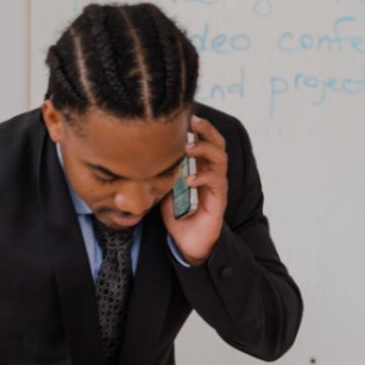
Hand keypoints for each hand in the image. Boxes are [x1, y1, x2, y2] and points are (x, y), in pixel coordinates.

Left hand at [160, 115, 227, 265]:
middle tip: (192, 120)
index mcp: (201, 171)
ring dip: (204, 150)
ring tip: (188, 148)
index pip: (204, 142)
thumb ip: (161, 180)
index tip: (183, 117)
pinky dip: (203, 177)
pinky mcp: (218, 201)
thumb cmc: (180, 222)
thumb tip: (144, 167)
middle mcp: (212, 175)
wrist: (189, 247)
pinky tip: (190, 179)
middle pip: (217, 143)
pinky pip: (216, 182)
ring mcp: (217, 187)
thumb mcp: (164, 196)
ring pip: (220, 159)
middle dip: (206, 129)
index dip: (197, 128)